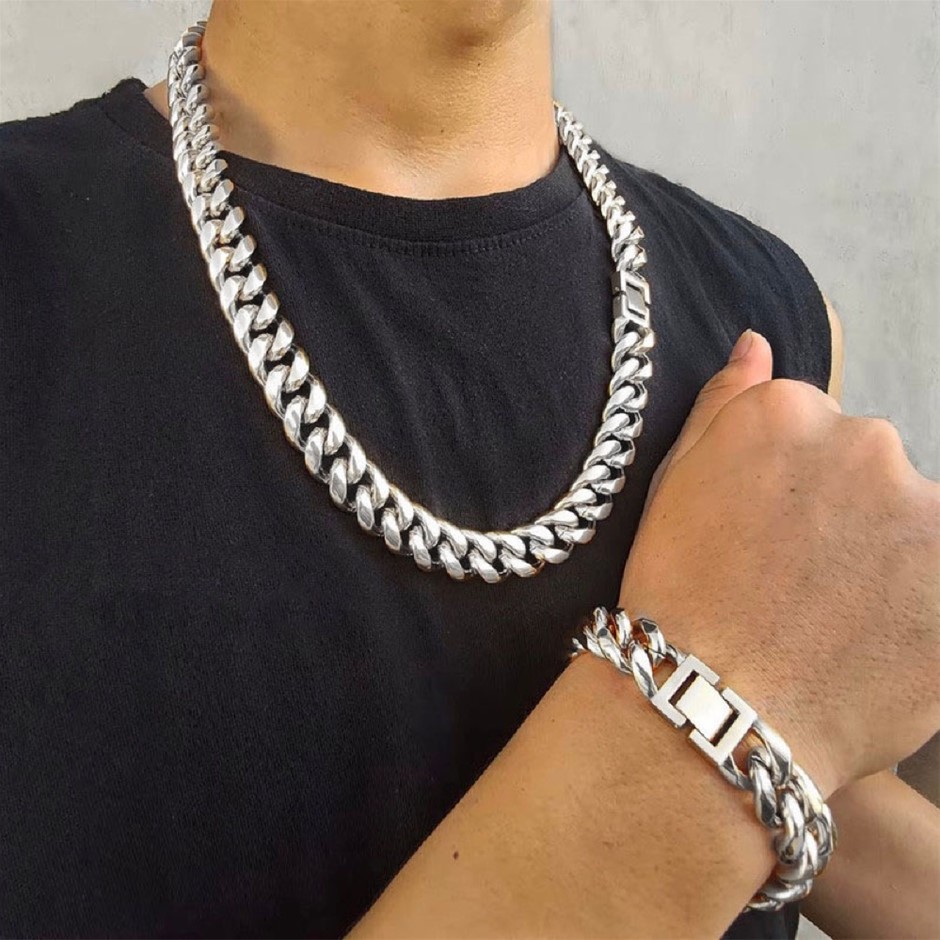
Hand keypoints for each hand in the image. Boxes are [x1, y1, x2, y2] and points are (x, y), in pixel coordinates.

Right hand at [620, 330, 939, 796]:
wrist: (713, 706)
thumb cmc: (679, 596)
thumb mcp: (676, 486)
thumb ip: (724, 405)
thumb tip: (757, 341)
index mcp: (787, 412)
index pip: (813, 429)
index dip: (788, 491)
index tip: (766, 540)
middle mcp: (866, 442)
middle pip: (872, 468)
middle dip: (847, 515)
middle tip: (803, 586)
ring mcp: (925, 510)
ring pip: (915, 522)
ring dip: (892, 557)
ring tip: (843, 622)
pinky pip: (939, 572)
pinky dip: (920, 600)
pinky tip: (879, 640)